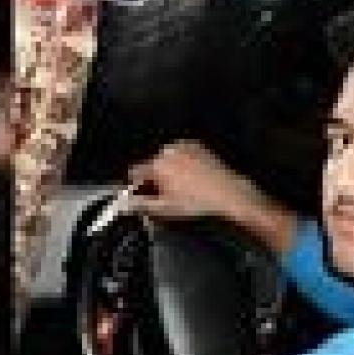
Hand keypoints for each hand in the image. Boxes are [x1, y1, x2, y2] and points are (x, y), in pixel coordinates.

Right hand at [125, 139, 262, 222]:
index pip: (135, 172)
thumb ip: (141, 205)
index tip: (139, 196)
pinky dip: (181, 164)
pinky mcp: (197, 146)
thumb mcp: (165, 209)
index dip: (135, 186)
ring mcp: (184, 146)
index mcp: (157, 164)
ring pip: (166, 159)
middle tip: (163, 195)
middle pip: (151, 165)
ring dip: (167, 171)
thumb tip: (125, 204)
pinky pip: (181, 155)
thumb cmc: (197, 203)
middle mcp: (168, 151)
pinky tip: (190, 178)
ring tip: (179, 188)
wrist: (228, 194)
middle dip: (153, 179)